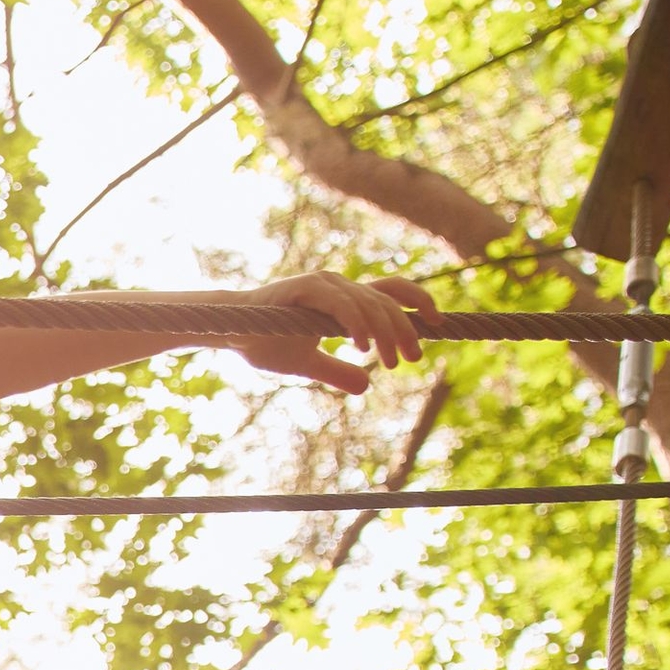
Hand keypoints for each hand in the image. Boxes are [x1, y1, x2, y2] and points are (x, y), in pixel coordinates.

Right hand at [225, 274, 434, 393]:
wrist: (231, 332)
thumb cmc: (265, 343)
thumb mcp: (308, 364)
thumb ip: (337, 372)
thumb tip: (366, 385)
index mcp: (344, 298)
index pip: (391, 291)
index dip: (419, 302)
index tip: (438, 324)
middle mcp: (339, 285)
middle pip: (386, 300)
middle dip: (406, 330)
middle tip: (413, 359)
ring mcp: (323, 284)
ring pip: (369, 303)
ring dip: (386, 333)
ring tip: (391, 361)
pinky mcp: (306, 289)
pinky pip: (341, 304)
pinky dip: (357, 324)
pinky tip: (363, 348)